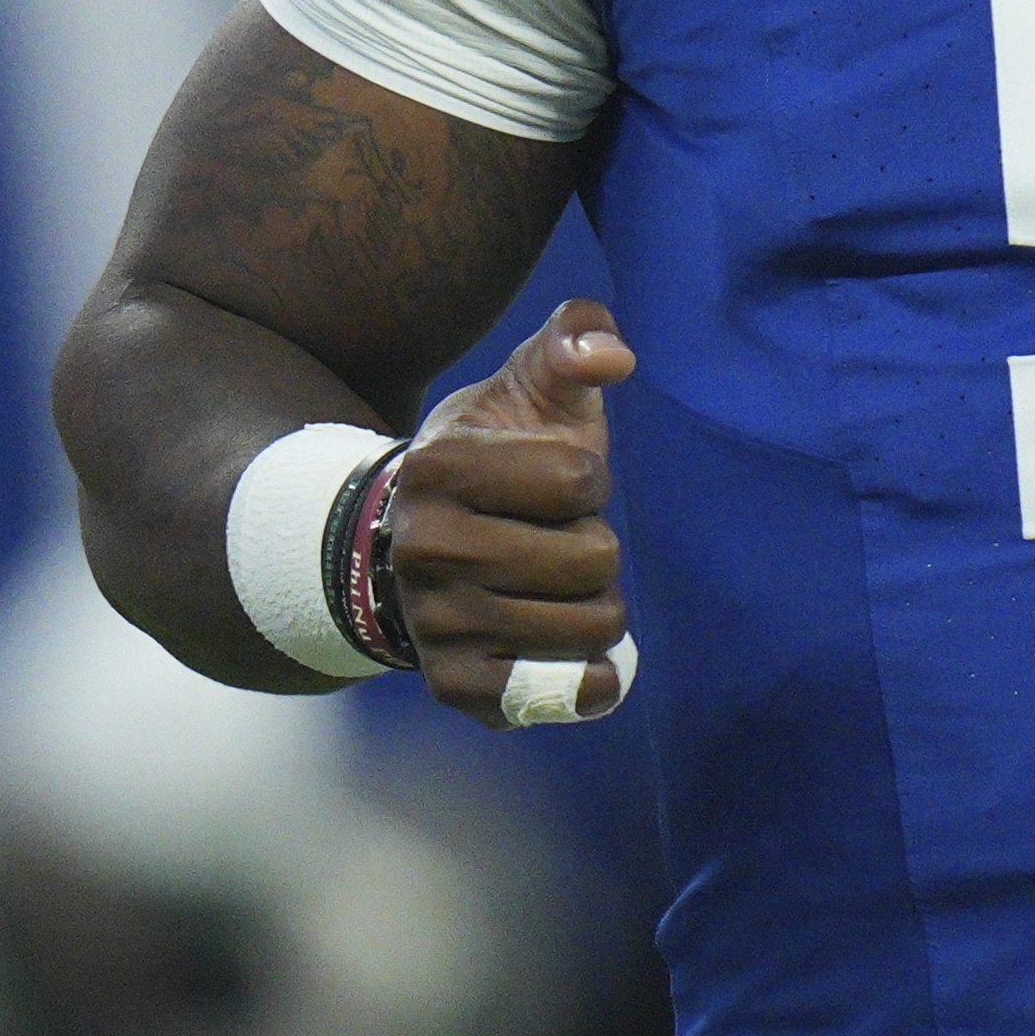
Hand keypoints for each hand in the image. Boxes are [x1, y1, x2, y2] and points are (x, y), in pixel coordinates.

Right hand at [387, 296, 631, 724]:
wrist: (422, 536)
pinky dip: (591, 680)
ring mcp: (435, 623)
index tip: (551, 482)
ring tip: (552, 583)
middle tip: (550, 537)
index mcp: (439, 468)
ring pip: (591, 626)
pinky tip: (580, 655)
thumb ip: (574, 340)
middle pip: (594, 559)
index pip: (582, 481)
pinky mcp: (453, 684)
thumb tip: (612, 356)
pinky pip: (558, 696)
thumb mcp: (530, 384)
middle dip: (595, 544)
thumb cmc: (500, 453)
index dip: (588, 480)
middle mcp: (424, 552)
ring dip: (596, 604)